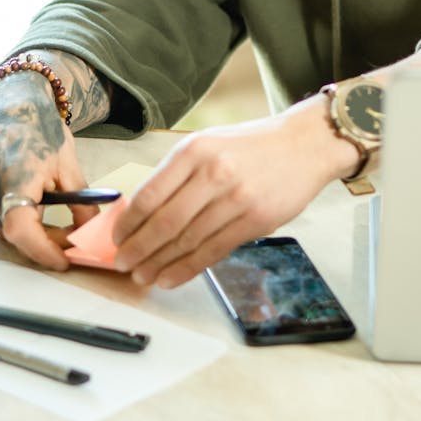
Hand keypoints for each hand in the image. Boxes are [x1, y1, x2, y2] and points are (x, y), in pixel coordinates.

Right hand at [0, 72, 96, 269]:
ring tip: (47, 214)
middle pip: (15, 232)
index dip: (43, 250)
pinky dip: (8, 219)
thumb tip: (91, 235)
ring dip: (26, 231)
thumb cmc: (41, 132)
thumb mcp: (69, 165)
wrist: (9, 107)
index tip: (64, 261)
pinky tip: (22, 200)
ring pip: (2, 229)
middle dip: (44, 241)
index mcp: (15, 176)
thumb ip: (80, 203)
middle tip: (67, 239)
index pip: (22, 228)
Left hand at [112, 94, 358, 288]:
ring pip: (187, 241)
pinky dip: (188, 269)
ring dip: (159, 264)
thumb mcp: (209, 143)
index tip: (116, 238)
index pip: (150, 194)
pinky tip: (171, 277)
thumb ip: (178, 173)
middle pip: (164, 222)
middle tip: (123, 264)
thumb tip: (142, 212)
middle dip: (138, 249)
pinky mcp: (255, 220)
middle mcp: (213, 172)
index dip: (128, 223)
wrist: (304, 145)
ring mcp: (236, 198)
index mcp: (194, 150)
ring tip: (144, 276)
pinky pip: (213, 251)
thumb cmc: (252, 146)